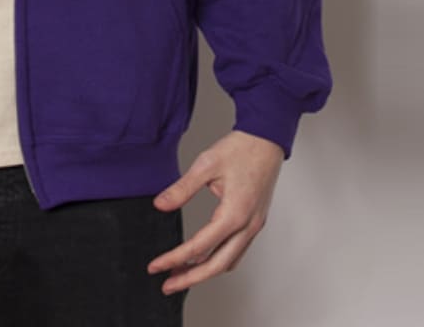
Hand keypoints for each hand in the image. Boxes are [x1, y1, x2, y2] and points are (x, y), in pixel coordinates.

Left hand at [146, 129, 284, 296]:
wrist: (267, 139)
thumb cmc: (240, 149)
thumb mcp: (206, 164)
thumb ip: (182, 188)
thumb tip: (160, 205)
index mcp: (234, 214)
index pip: (199, 247)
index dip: (174, 259)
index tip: (156, 267)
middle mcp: (247, 226)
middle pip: (217, 265)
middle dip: (190, 278)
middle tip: (167, 285)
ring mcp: (254, 226)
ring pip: (229, 261)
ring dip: (205, 272)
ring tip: (182, 274)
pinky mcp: (256, 221)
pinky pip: (238, 251)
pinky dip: (220, 260)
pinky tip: (205, 258)